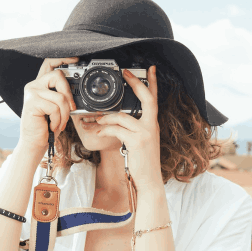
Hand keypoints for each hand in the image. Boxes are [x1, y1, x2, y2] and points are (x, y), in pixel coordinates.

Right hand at [18, 57, 78, 153]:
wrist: (35, 142)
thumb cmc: (47, 126)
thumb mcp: (57, 108)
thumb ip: (63, 96)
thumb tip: (78, 90)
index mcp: (40, 85)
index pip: (49, 64)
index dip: (63, 58)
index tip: (76, 59)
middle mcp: (34, 85)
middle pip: (57, 75)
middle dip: (68, 93)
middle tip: (71, 108)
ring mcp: (32, 93)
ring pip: (60, 96)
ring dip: (64, 114)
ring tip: (59, 123)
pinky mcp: (32, 102)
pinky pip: (55, 107)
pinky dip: (58, 120)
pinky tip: (51, 125)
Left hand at [95, 66, 162, 191]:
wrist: (149, 181)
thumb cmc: (143, 163)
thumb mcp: (142, 142)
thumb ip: (134, 129)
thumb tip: (117, 119)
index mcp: (153, 124)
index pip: (154, 99)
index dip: (152, 83)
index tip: (150, 69)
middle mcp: (152, 126)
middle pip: (147, 99)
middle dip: (136, 83)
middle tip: (126, 73)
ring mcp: (145, 133)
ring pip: (123, 116)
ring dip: (106, 117)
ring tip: (97, 120)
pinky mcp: (137, 141)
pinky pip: (117, 129)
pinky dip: (105, 129)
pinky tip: (98, 131)